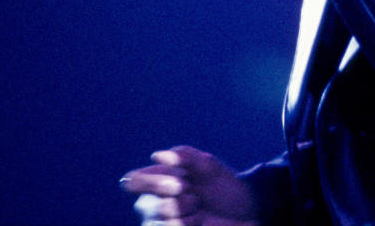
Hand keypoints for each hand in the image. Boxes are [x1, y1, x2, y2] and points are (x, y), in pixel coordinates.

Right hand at [120, 145, 256, 225]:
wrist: (240, 211)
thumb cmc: (220, 185)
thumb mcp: (208, 166)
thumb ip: (185, 156)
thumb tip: (156, 155)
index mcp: (156, 179)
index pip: (133, 181)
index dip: (153, 183)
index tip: (180, 182)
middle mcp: (150, 203)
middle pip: (146, 205)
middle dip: (178, 201)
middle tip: (196, 197)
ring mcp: (156, 222)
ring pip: (157, 222)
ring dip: (184, 216)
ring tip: (198, 210)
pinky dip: (186, 225)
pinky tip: (198, 221)